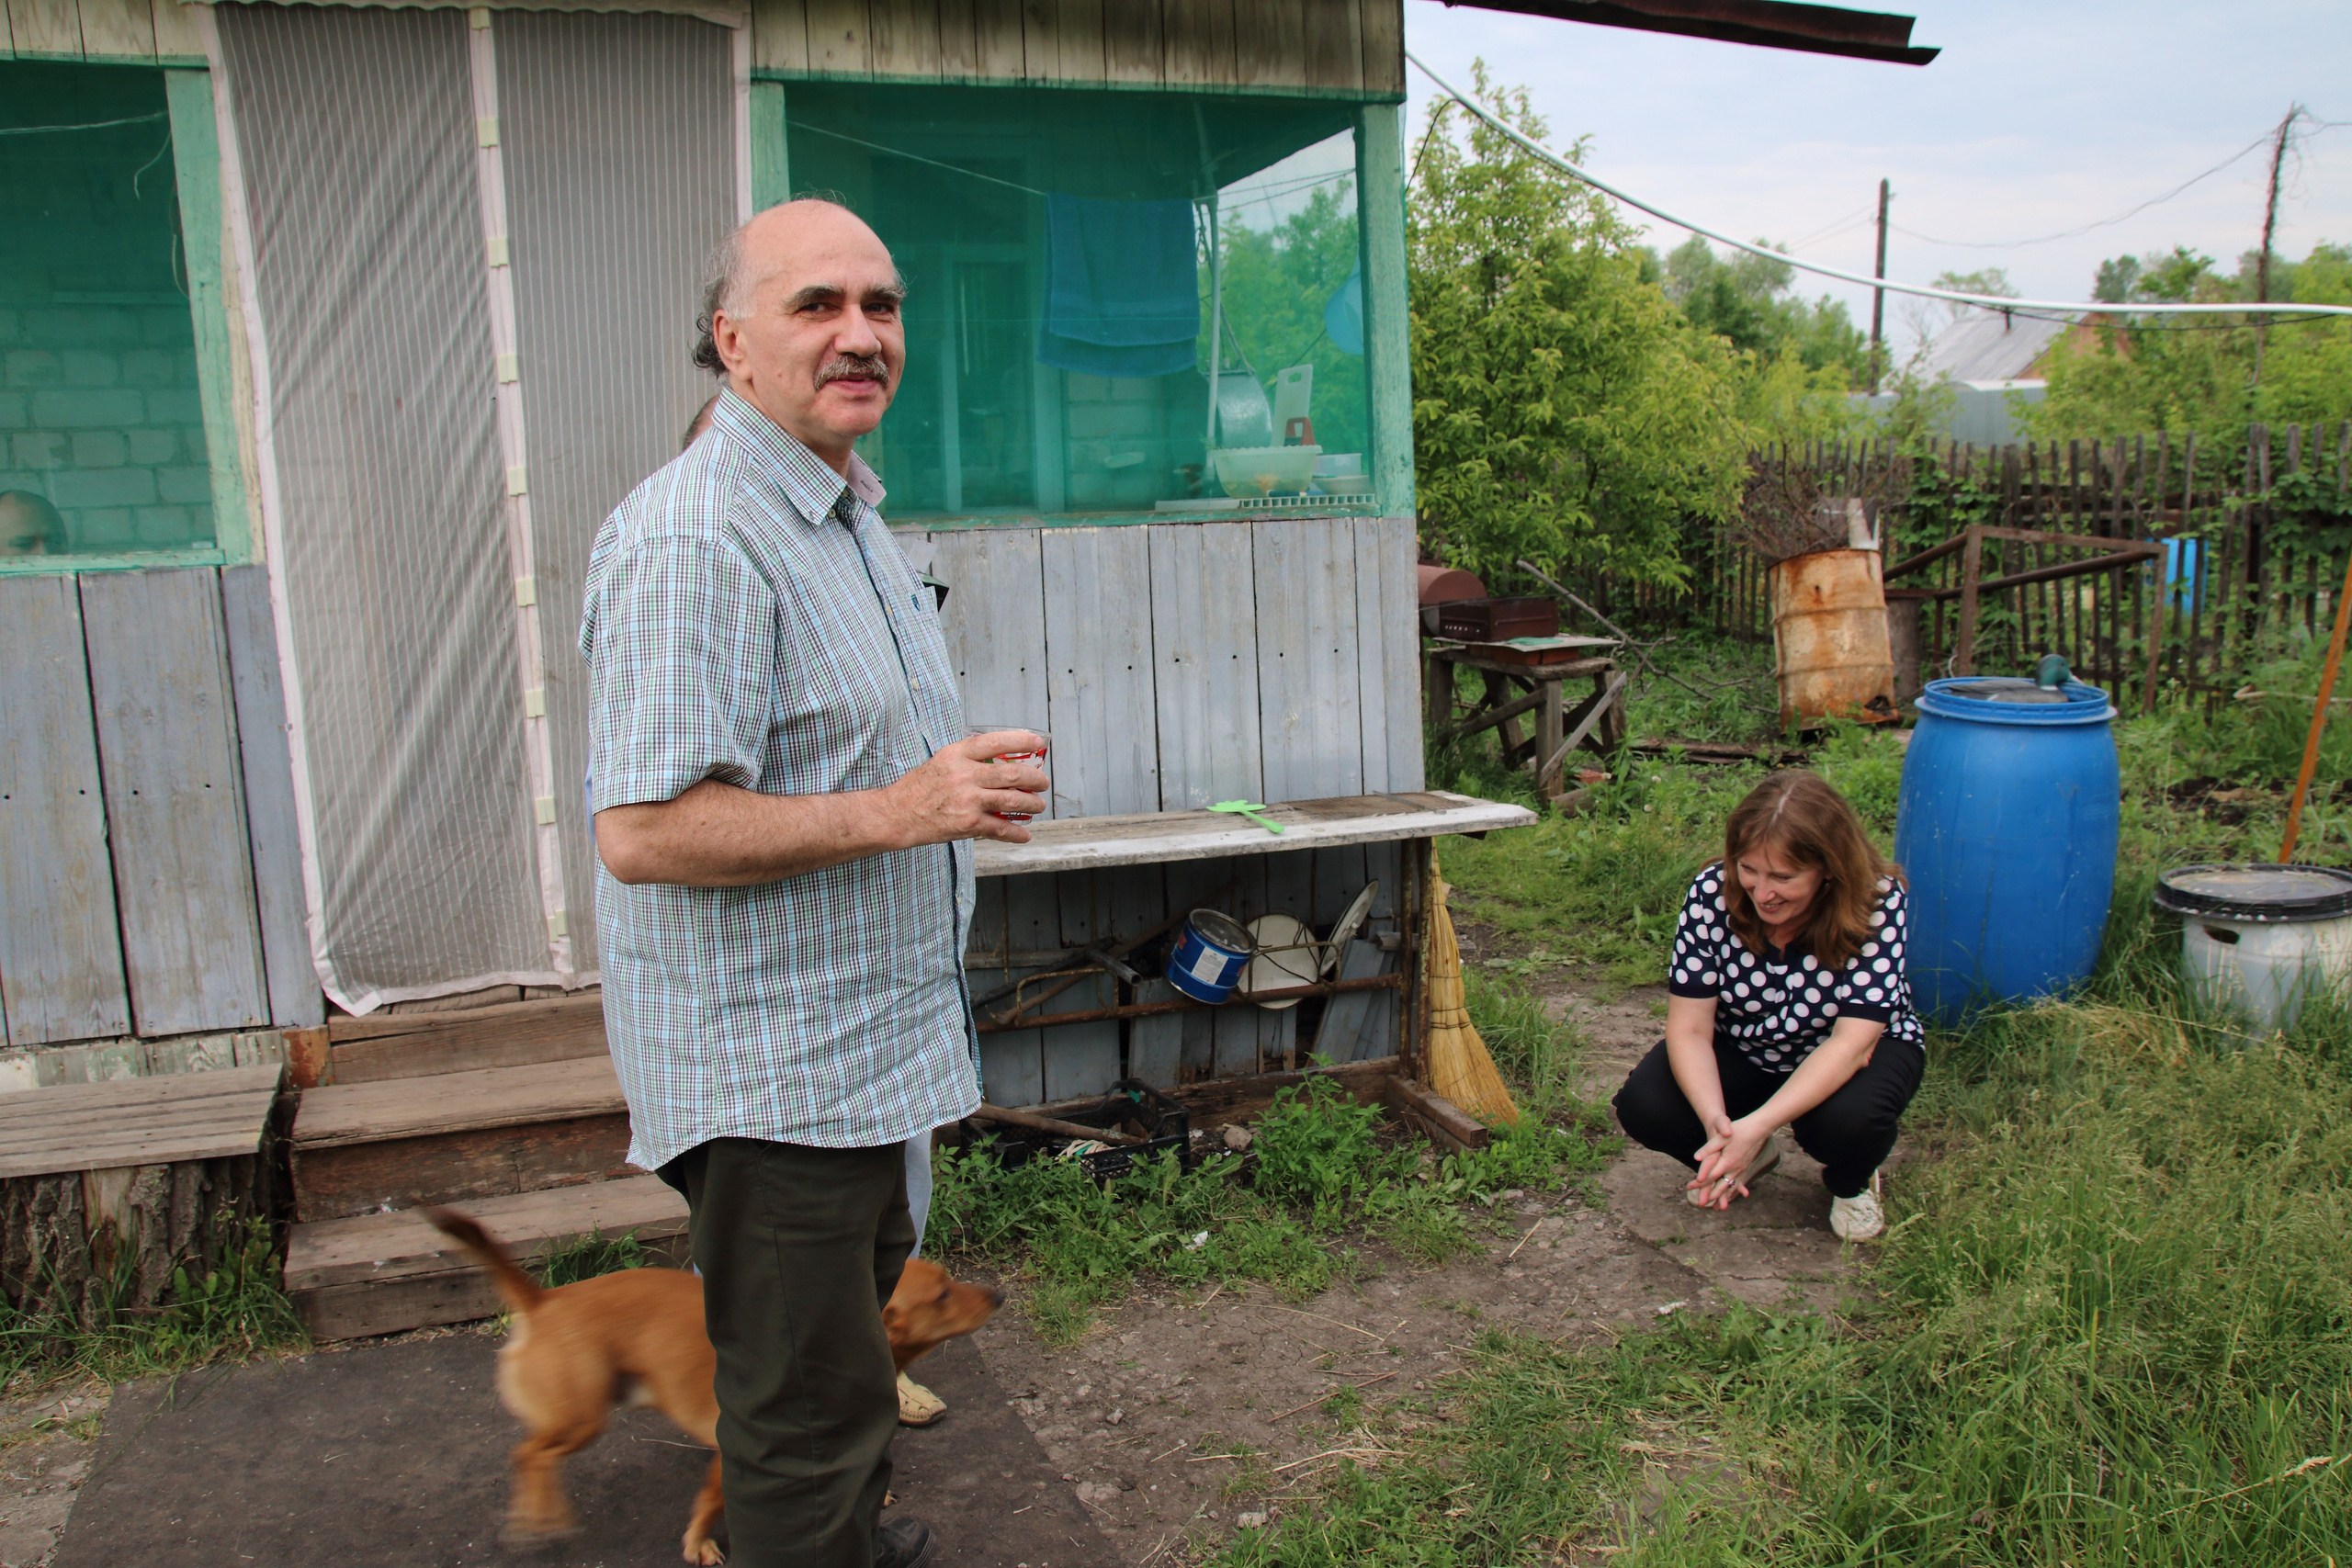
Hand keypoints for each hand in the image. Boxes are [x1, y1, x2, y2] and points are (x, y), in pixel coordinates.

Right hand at [887, 732, 1048, 844]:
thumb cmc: (919, 787)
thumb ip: (969, 759)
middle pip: (1012, 774)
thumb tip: (1004, 762)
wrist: (897, 814)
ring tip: (1038, 805)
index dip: (1020, 740)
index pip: (995, 742)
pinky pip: (1001, 828)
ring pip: (1012, 800)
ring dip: (1032, 804)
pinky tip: (1024, 834)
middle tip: (1042, 783)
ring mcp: (967, 800)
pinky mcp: (968, 824)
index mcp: (957, 754)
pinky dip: (1016, 833)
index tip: (1037, 742)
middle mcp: (964, 774)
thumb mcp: (942, 761)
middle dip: (1035, 779)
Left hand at [1687, 1113, 1772, 1210]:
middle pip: (1721, 1186)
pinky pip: (1739, 1183)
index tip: (1689, 1187)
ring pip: (1731, 1187)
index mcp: (1727, 1162)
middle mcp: (1735, 1168)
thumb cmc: (1739, 1130)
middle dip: (1710, 1195)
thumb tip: (1696, 1158)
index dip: (1699, 1183)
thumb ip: (1708, 1148)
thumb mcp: (1721, 1137)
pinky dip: (1734, 1191)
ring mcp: (1742, 1169)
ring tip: (1717, 1208)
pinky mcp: (1746, 1167)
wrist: (1759, 1129)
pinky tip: (1733, 1196)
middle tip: (1699, 1203)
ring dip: (1723, 1197)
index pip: (1710, 1176)